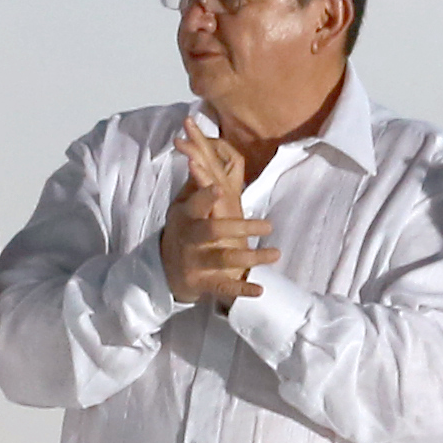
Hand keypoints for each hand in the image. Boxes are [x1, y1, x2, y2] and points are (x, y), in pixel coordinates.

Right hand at [160, 123, 277, 310]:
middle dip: (240, 227)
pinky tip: (260, 290)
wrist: (167, 271)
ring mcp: (196, 262)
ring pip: (224, 259)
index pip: (196, 205)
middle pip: (213, 231)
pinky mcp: (204, 283)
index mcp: (186, 217)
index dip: (206, 197)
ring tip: (276, 254)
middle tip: (268, 225)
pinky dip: (242, 290)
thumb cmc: (184, 230)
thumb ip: (196, 185)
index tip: (219, 188)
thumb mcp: (183, 207)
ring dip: (251, 257)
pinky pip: (224, 287)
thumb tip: (202, 152)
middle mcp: (190, 238)